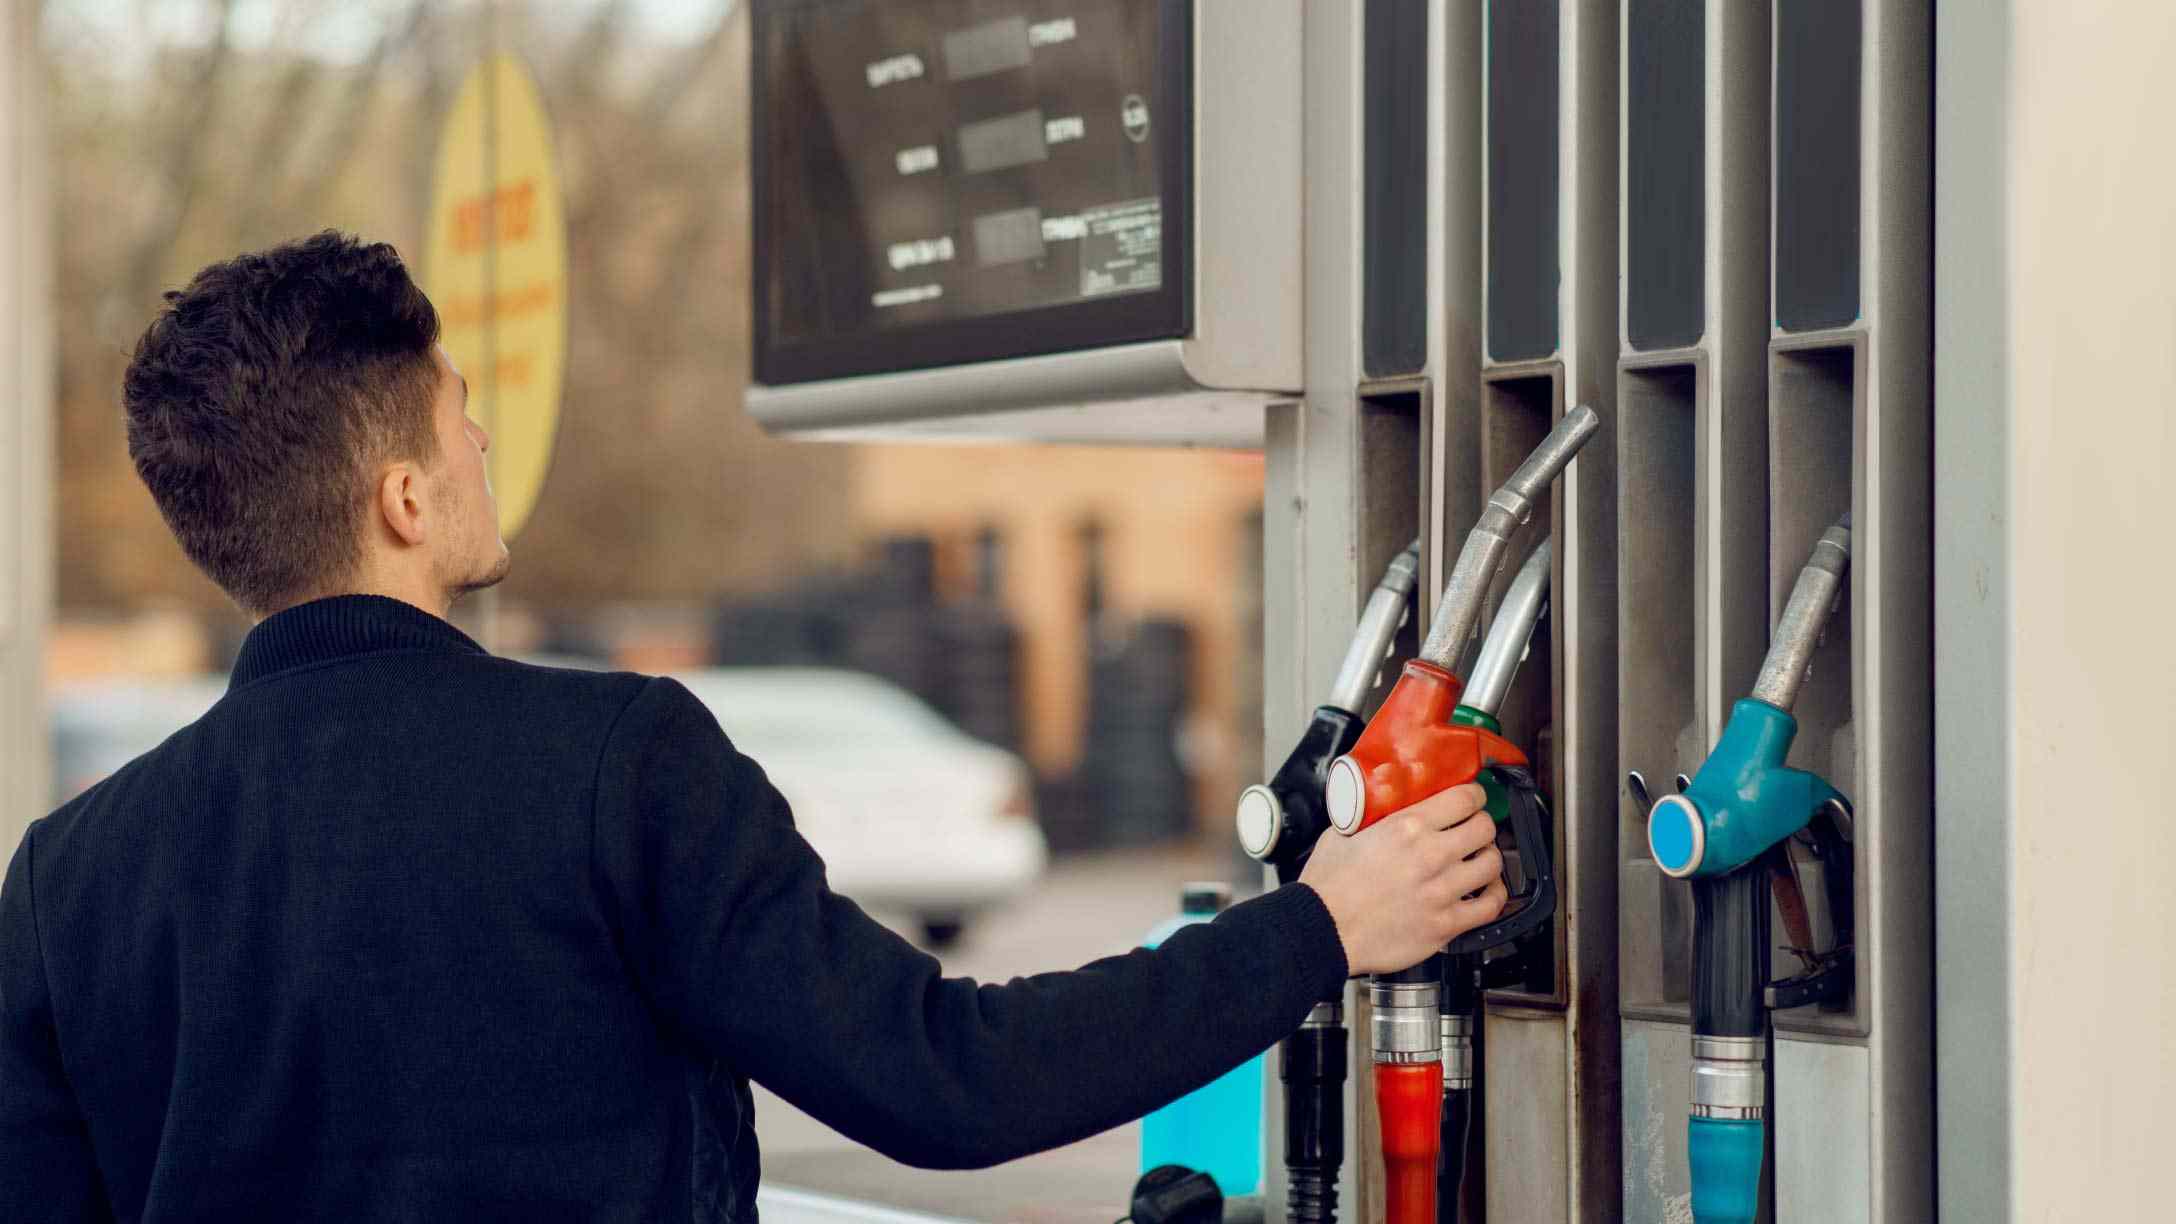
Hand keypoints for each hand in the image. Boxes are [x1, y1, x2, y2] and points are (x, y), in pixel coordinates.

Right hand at [1298, 782, 1507, 975]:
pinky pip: (1490, 906)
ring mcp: (1441, 892)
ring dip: (1488, 859)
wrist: (1321, 930)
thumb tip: (1383, 807)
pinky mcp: (1444, 924)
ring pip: (1493, 864)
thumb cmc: (1327, 887)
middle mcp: (1430, 856)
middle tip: (1474, 830)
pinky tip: (1486, 892)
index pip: (1464, 798)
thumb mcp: (1345, 831)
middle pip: (1485, 828)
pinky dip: (1494, 896)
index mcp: (1407, 828)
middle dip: (1482, 826)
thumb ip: (1373, 817)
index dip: (1475, 796)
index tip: (1473, 800)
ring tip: (1479, 861)